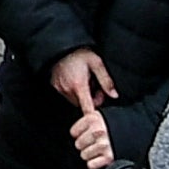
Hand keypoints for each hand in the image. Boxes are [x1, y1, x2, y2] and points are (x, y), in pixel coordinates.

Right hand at [54, 51, 116, 168]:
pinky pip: (67, 94)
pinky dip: (73, 90)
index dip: (94, 117)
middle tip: (95, 86)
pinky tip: (75, 79)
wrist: (59, 44)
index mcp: (79, 85)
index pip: (87, 108)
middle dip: (91, 99)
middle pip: (83, 104)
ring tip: (85, 81)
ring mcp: (59, 87)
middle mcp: (67, 89)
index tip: (97, 124)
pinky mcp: (54, 85)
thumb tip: (115, 95)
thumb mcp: (96, 63)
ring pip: (75, 100)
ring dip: (82, 95)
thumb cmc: (78, 52)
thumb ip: (106, 80)